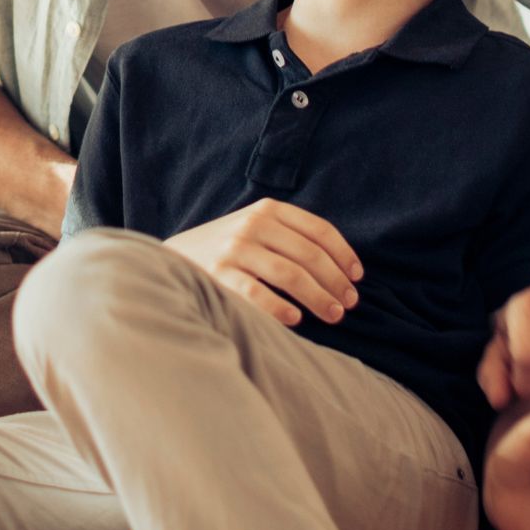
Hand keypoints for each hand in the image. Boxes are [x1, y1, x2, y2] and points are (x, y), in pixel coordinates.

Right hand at [165, 200, 361, 327]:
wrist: (171, 260)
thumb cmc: (227, 250)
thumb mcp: (255, 228)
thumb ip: (290, 236)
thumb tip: (343, 268)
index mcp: (267, 210)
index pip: (319, 230)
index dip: (344, 255)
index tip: (357, 278)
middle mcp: (253, 225)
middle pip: (309, 255)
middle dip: (335, 282)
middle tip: (350, 304)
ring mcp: (234, 249)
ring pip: (290, 275)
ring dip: (318, 298)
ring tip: (334, 315)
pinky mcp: (219, 274)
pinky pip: (257, 294)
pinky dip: (280, 307)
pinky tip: (296, 320)